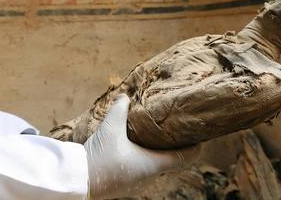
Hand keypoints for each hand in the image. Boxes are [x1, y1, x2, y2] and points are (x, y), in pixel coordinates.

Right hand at [84, 95, 201, 199]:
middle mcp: (149, 176)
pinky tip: (134, 149)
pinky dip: (144, 159)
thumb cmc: (99, 156)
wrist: (79, 179)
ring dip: (156, 153)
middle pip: (171, 161)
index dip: (196, 147)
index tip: (201, 137)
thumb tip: (125, 95)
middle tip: (175, 130)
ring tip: (154, 137)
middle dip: (173, 146)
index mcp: (153, 164)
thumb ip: (120, 109)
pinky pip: (142, 171)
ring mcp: (138, 183)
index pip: (185, 158)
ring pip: (155, 166)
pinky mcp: (126, 185)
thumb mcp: (110, 127)